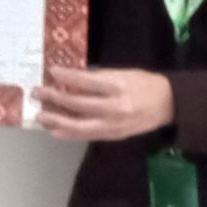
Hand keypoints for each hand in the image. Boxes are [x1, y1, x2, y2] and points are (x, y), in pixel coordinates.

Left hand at [37, 66, 174, 141]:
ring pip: (79, 125)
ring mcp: (114, 124)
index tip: (51, 71)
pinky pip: (88, 135)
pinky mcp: (114, 136)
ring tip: (40, 116)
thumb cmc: (144, 84)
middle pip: (78, 104)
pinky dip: (70, 134)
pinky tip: (55, 130)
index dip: (67, 76)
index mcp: (118, 86)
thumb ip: (99, 77)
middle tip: (37, 93)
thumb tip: (71, 77)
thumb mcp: (123, 73)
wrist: (168, 105)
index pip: (87, 81)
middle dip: (55, 98)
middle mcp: (115, 107)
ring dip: (57, 121)